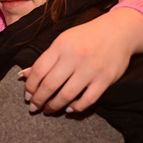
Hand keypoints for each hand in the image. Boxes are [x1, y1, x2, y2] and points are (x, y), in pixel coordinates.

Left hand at [24, 9, 142, 112]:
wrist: (118, 32)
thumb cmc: (85, 37)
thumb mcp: (62, 41)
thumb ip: (45, 59)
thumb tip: (24, 75)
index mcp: (60, 47)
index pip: (39, 70)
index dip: (30, 86)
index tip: (27, 95)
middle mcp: (74, 58)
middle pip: (50, 85)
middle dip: (38, 99)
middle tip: (34, 107)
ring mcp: (91, 70)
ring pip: (67, 95)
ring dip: (54, 106)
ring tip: (48, 110)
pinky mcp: (105, 79)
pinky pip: (88, 99)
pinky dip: (77, 107)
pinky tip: (69, 109)